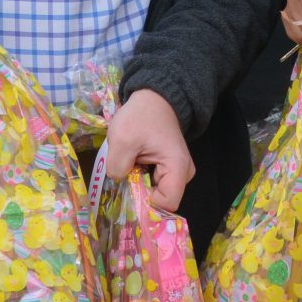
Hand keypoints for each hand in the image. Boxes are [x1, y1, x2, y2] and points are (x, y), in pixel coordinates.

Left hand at [101, 88, 194, 210]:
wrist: (152, 98)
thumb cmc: (140, 116)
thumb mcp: (123, 138)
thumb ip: (117, 166)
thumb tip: (118, 181)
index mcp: (178, 168)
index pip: (167, 203)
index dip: (146, 203)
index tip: (128, 190)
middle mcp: (183, 174)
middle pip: (161, 200)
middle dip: (140, 194)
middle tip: (124, 177)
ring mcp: (176, 172)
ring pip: (155, 192)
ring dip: (137, 185)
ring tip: (126, 168)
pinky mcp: (167, 169)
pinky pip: (153, 184)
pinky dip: (139, 179)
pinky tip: (131, 166)